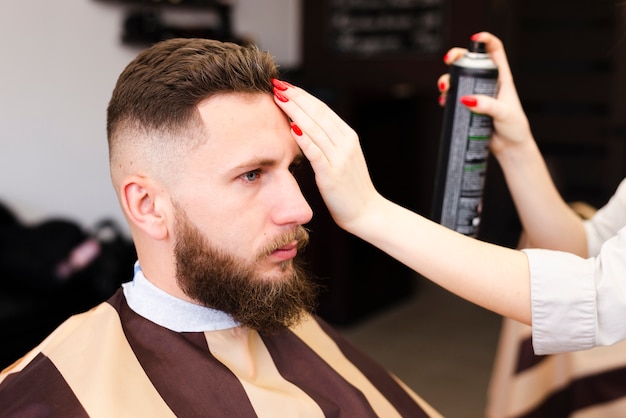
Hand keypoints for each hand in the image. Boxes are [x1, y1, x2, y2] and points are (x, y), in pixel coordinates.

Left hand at [271, 80, 380, 230]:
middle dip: (296, 97)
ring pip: (315, 128)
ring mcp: (340, 158)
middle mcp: (345, 143)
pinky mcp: (332, 174)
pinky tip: (291, 127)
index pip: (323, 109)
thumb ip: (329, 143)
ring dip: (295, 111)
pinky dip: (303, 138)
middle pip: (318, 113)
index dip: (303, 96)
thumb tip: (306, 129)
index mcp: (348, 137)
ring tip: (278, 98)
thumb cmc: (350, 188)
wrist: (367, 213)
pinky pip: (315, 152)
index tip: (286, 86)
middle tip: (277, 84)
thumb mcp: (342, 159)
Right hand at [437, 32, 532, 156]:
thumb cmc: (515, 128)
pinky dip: (446, 98)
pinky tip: (444, 102)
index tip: (474, 38)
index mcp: (502, 78)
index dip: (485, 40)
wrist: (510, 148)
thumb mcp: (504, 114)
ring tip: (445, 88)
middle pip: (469, 63)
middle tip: (448, 61)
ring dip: (447, 80)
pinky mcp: (468, 109)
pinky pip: (453, 99)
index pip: (495, 51)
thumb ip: (488, 106)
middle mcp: (487, 83)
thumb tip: (467, 99)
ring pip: (458, 80)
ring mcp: (476, 96)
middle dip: (456, 58)